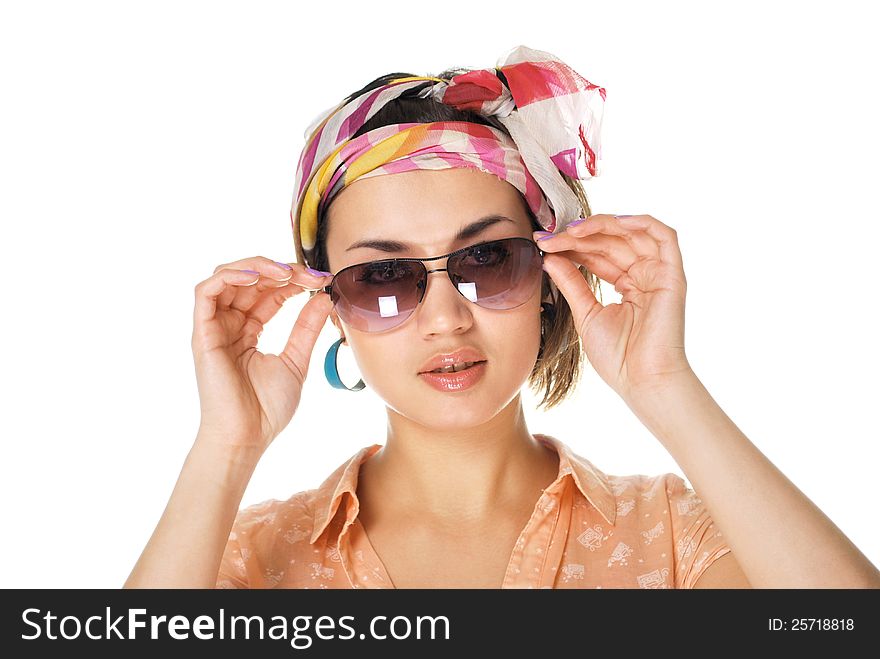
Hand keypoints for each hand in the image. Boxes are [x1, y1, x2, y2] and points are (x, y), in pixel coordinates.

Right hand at [191, 257, 333, 454]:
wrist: (247, 436)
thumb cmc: (267, 408)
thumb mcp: (296, 360)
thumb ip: (306, 328)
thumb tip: (324, 297)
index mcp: (249, 330)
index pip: (270, 292)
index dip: (294, 280)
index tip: (321, 280)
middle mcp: (230, 324)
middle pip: (250, 279)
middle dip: (281, 270)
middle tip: (308, 274)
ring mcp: (214, 327)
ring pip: (227, 277)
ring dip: (256, 266)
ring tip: (284, 272)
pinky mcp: (202, 333)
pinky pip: (205, 292)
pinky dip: (229, 277)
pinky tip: (256, 277)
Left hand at [534, 214, 692, 399]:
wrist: (642, 381)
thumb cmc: (618, 357)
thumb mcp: (585, 313)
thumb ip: (571, 283)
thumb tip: (549, 257)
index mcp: (626, 285)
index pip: (598, 253)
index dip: (571, 245)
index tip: (543, 243)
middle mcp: (644, 275)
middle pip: (611, 240)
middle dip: (578, 236)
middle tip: (550, 238)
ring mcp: (659, 273)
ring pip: (633, 233)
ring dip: (602, 226)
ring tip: (572, 231)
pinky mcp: (673, 275)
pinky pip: (665, 236)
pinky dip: (641, 222)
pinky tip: (613, 222)